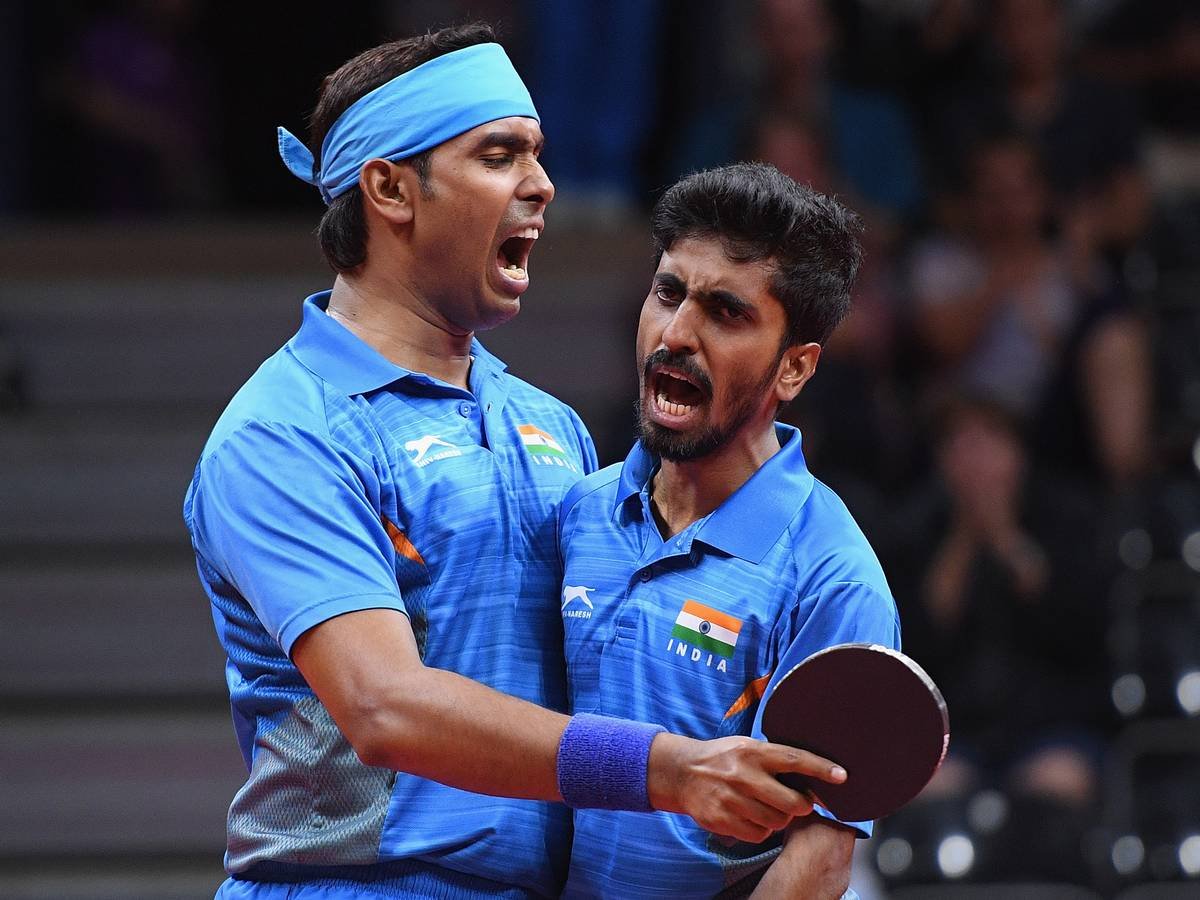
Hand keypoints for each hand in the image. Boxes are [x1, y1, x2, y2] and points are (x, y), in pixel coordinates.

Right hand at [647, 734, 846, 842]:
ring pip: (776, 822)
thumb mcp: (746, 747)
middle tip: (798, 803)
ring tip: (766, 806)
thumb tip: (812, 776)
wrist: (682, 772)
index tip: (842, 775)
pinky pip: (758, 834)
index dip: (820, 768)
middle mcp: (742, 774)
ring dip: (779, 818)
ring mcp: (730, 798)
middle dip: (801, 806)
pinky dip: (761, 830)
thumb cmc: (723, 759)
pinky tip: (751, 816)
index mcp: (752, 752)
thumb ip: (774, 759)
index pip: (794, 760)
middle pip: (791, 803)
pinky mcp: (721, 819)